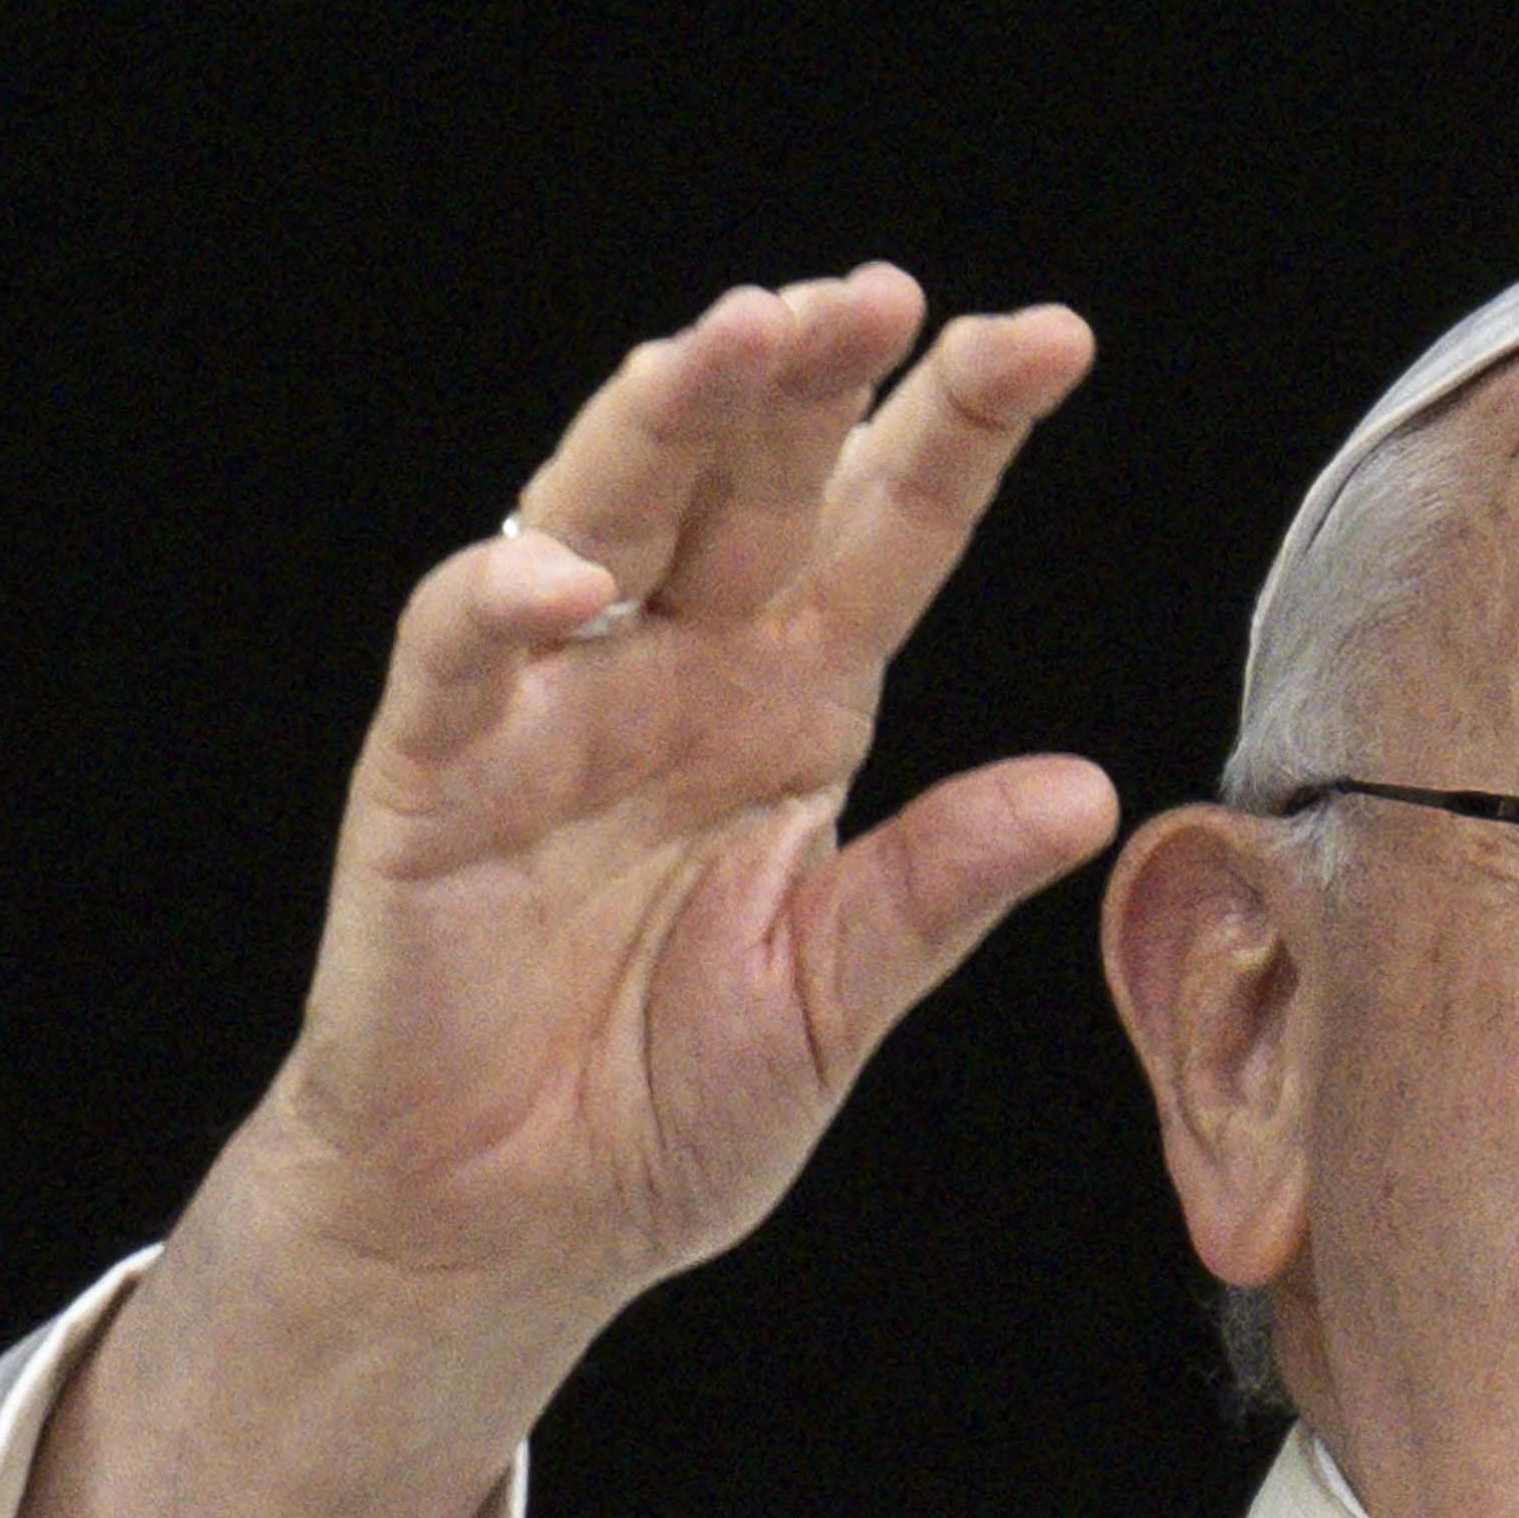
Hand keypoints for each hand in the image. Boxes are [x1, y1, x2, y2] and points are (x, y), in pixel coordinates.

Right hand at [0, 272, 1106, 1517]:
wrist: (514, 1227)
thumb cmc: (668, 1102)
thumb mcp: (837, 999)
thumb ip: (939, 889)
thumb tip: (1089, 790)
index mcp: (795, 707)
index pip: (891, 532)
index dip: (960, 430)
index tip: (1050, 336)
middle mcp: (677, 672)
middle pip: (746, 483)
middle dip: (804, 378)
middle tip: (877, 290)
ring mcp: (549, 708)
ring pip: (600, 515)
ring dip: (660, 422)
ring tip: (733, 335)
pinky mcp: (430, 776)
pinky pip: (460, 661)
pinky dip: (499, 607)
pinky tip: (559, 578)